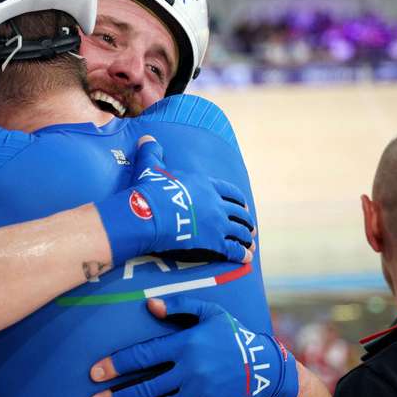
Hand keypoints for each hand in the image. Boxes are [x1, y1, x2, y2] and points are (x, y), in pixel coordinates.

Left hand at [87, 296, 297, 396]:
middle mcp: (190, 370)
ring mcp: (198, 393)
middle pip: (145, 387)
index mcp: (186, 344)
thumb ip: (179, 305)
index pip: (143, 356)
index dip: (117, 365)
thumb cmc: (232, 334)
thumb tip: (149, 305)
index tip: (94, 374)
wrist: (265, 367)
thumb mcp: (210, 312)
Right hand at [94, 136, 254, 267]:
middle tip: (250, 226)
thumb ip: (152, 152)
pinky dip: (242, 254)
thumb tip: (146, 138)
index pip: (230, 191)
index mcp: (206, 185)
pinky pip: (234, 249)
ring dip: (247, 238)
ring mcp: (218, 223)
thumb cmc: (150, 190)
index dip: (238, 200)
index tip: (243, 205)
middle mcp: (216, 203)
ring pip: (240, 231)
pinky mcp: (214, 242)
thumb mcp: (151, 167)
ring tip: (250, 244)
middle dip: (246, 220)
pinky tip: (246, 258)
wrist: (149, 214)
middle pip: (239, 212)